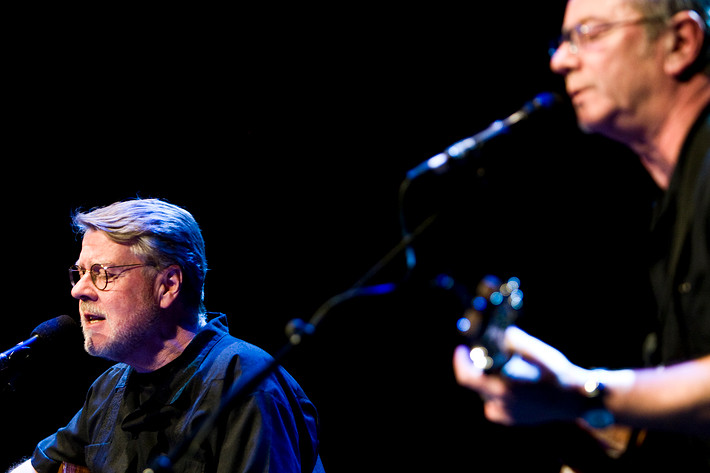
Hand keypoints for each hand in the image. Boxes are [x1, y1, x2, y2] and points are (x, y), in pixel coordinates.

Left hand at [453, 326, 589, 424]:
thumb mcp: (533, 348)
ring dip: (489, 379)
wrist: (575, 398)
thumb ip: (510, 340)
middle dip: (476, 367)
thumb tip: (496, 332)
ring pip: (485, 392)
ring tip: (508, 370)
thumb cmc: (555, 371)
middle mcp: (501, 402)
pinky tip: (513, 386)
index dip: (461, 362)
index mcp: (503, 384)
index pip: (467, 376)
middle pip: (474, 383)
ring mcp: (505, 414)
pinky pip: (495, 402)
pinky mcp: (510, 420)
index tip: (462, 349)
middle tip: (479, 354)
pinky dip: (498, 392)